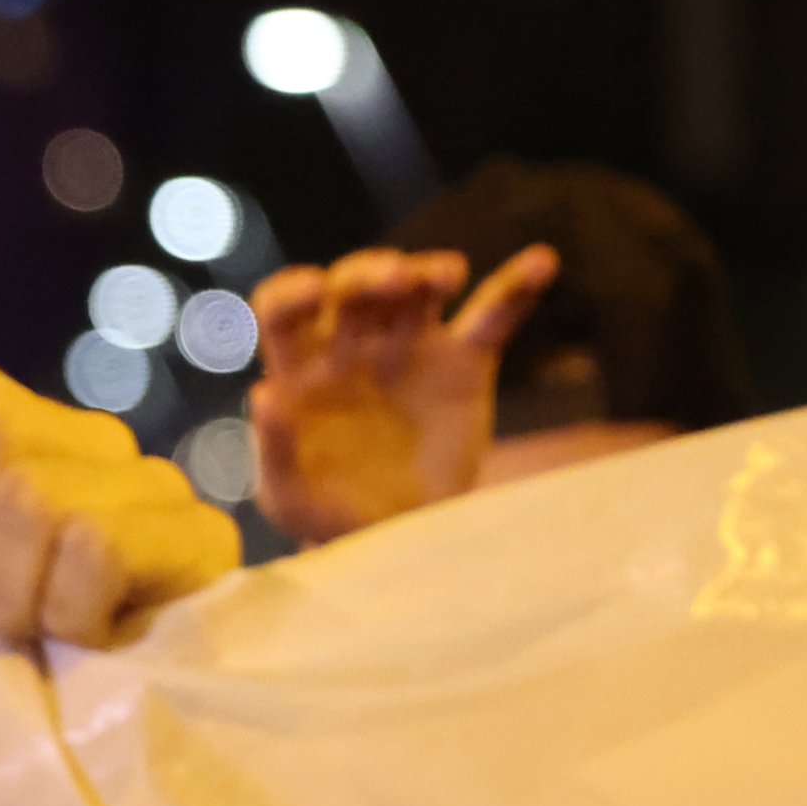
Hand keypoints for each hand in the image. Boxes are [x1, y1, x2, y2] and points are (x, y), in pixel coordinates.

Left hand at [244, 244, 556, 543]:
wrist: (401, 542)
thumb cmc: (330, 517)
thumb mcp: (289, 500)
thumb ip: (272, 451)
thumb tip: (263, 397)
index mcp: (300, 369)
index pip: (283, 308)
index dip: (294, 292)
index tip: (311, 292)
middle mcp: (351, 346)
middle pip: (354, 287)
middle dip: (370, 274)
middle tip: (394, 281)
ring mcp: (409, 349)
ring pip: (417, 290)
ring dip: (430, 270)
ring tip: (447, 276)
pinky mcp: (464, 364)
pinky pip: (492, 316)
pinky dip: (517, 287)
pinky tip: (542, 263)